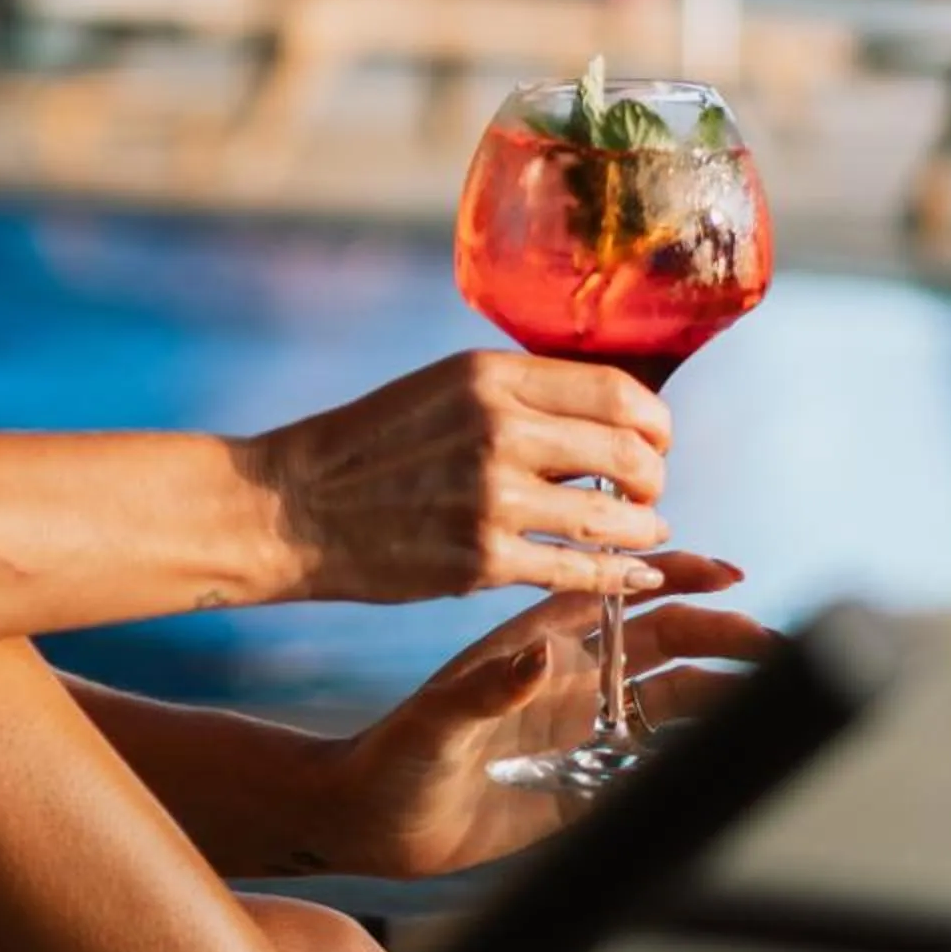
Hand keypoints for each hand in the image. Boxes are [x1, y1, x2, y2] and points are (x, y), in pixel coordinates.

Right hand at [237, 350, 671, 603]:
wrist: (295, 505)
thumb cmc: (370, 445)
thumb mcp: (441, 390)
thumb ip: (517, 397)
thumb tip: (604, 417)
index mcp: (488, 375)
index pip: (616, 390)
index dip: (654, 421)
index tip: (655, 439)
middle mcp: (498, 428)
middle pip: (629, 451)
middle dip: (654, 476)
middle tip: (649, 490)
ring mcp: (492, 497)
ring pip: (616, 517)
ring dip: (645, 529)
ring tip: (642, 533)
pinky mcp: (483, 560)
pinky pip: (580, 570)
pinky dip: (619, 576)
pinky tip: (631, 575)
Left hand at [324, 556, 773, 875]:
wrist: (379, 820)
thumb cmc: (398, 756)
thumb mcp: (439, 719)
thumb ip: (490, 688)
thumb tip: (541, 654)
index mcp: (538, 644)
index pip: (619, 596)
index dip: (673, 577)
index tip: (725, 569)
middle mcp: (570, 680)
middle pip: (664, 645)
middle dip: (719, 634)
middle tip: (770, 640)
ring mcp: (584, 731)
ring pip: (672, 700)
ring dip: (721, 689)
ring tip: (773, 685)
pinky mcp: (589, 788)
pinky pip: (656, 763)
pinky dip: (696, 754)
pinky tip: (737, 750)